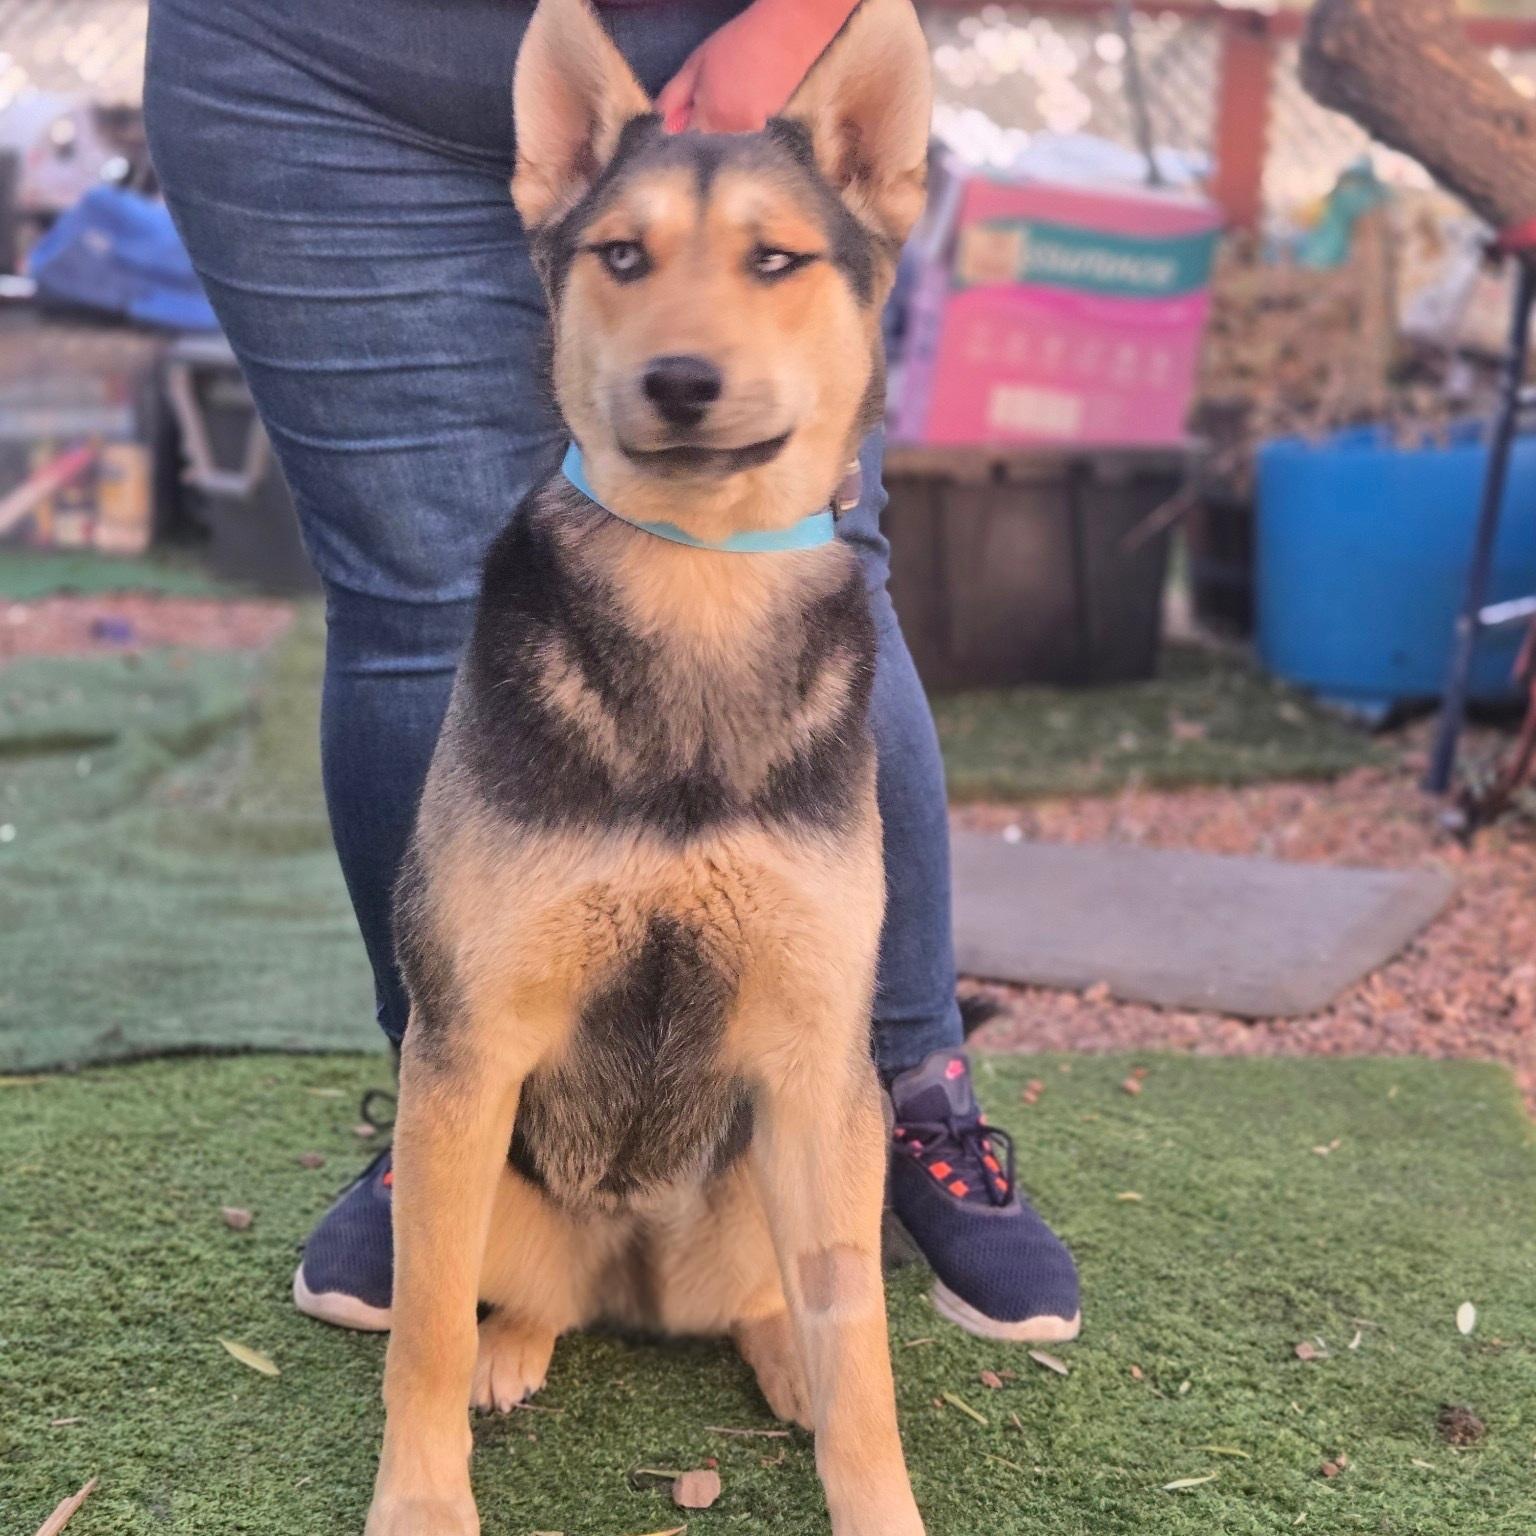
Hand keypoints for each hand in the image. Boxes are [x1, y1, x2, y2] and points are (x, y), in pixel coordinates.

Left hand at [655, 0, 857, 132]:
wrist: (787, 32)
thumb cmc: (738, 42)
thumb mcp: (697, 64)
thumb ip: (676, 96)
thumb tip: (664, 124)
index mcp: (710, 114)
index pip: (691, 128)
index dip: (694, 107)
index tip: (702, 86)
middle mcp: (732, 128)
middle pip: (713, 130)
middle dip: (713, 109)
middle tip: (725, 76)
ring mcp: (755, 126)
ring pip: (732, 127)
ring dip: (732, 109)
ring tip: (742, 79)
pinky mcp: (773, 122)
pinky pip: (751, 122)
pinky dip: (751, 107)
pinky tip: (756, 85)